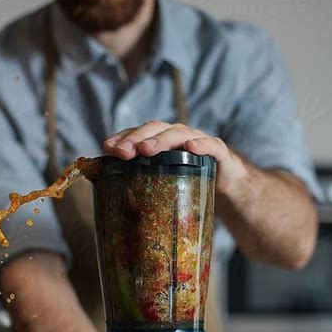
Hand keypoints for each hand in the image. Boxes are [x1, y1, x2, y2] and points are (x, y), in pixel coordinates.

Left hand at [104, 120, 245, 193]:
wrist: (224, 183)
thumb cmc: (186, 182)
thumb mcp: (161, 182)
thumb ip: (141, 185)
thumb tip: (111, 202)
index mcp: (160, 141)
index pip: (138, 133)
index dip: (123, 137)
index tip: (107, 148)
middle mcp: (176, 135)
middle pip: (155, 129)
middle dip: (137, 138)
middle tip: (123, 152)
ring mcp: (198, 140)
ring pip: (179, 134)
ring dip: (161, 140)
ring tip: (146, 149)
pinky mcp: (218, 151)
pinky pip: (211, 145)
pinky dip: (202, 145)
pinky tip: (191, 148)